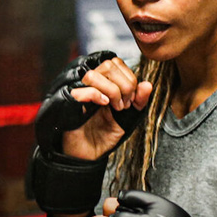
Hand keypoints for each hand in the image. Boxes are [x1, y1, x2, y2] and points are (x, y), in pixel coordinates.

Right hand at [27, 52, 150, 214]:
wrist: (89, 154)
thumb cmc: (105, 134)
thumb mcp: (129, 117)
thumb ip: (139, 101)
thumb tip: (147, 85)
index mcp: (103, 82)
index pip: (116, 63)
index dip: (128, 77)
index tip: (131, 99)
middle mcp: (90, 83)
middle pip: (108, 66)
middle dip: (124, 85)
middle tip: (124, 105)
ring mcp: (78, 91)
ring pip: (94, 74)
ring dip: (111, 90)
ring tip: (115, 107)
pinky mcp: (69, 104)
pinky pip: (81, 91)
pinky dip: (97, 95)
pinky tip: (104, 105)